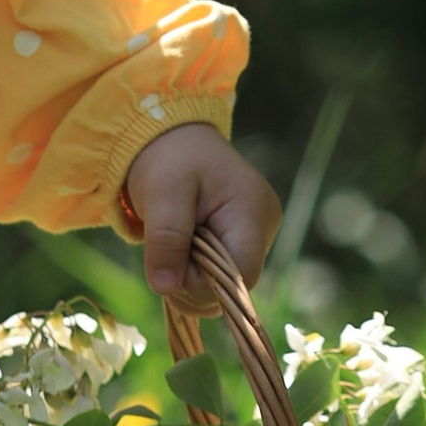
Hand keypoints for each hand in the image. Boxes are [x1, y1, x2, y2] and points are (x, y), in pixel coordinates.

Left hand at [121, 123, 281, 307]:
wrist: (172, 138)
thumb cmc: (168, 160)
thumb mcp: (161, 193)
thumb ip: (166, 239)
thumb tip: (166, 287)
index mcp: (252, 212)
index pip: (240, 277)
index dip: (202, 285)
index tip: (169, 266)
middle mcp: (264, 226)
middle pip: (232, 284)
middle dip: (192, 280)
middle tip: (164, 251)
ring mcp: (257, 234)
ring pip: (224, 283)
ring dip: (190, 276)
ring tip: (173, 243)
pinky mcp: (244, 240)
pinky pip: (220, 273)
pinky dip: (195, 270)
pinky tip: (182, 247)